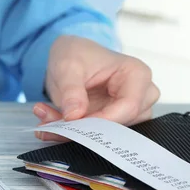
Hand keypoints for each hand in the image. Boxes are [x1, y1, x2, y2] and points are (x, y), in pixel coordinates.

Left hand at [33, 35, 159, 140]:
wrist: (70, 56)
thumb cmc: (76, 53)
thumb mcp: (67, 66)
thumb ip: (71, 90)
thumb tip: (74, 115)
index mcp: (136, 74)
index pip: (129, 106)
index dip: (102, 120)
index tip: (75, 123)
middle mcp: (140, 94)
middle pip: (121, 124)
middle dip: (85, 128)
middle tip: (53, 124)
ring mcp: (129, 110)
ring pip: (108, 134)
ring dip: (75, 132)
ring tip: (49, 119)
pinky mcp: (114, 120)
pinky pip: (96, 135)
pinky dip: (72, 132)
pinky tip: (53, 123)